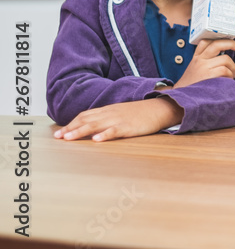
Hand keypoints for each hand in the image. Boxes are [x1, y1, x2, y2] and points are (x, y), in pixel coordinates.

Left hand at [54, 98, 183, 141]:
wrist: (162, 108)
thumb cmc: (142, 113)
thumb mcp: (122, 112)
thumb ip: (108, 117)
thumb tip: (93, 127)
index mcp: (109, 110)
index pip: (85, 115)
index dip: (72, 123)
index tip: (60, 133)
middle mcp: (111, 113)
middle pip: (87, 120)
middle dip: (71, 128)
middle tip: (58, 137)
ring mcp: (120, 119)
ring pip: (96, 125)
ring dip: (81, 131)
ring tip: (69, 138)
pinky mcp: (130, 126)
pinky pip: (115, 130)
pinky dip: (105, 135)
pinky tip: (97, 140)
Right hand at [174, 39, 234, 88]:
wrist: (182, 98)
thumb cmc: (192, 84)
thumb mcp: (195, 68)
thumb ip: (205, 61)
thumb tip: (224, 56)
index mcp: (196, 57)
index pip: (206, 41)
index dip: (220, 39)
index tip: (231, 42)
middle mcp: (199, 60)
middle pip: (217, 44)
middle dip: (231, 43)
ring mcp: (203, 67)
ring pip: (225, 59)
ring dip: (233, 67)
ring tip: (232, 74)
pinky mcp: (208, 76)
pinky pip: (225, 70)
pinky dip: (230, 75)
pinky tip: (228, 80)